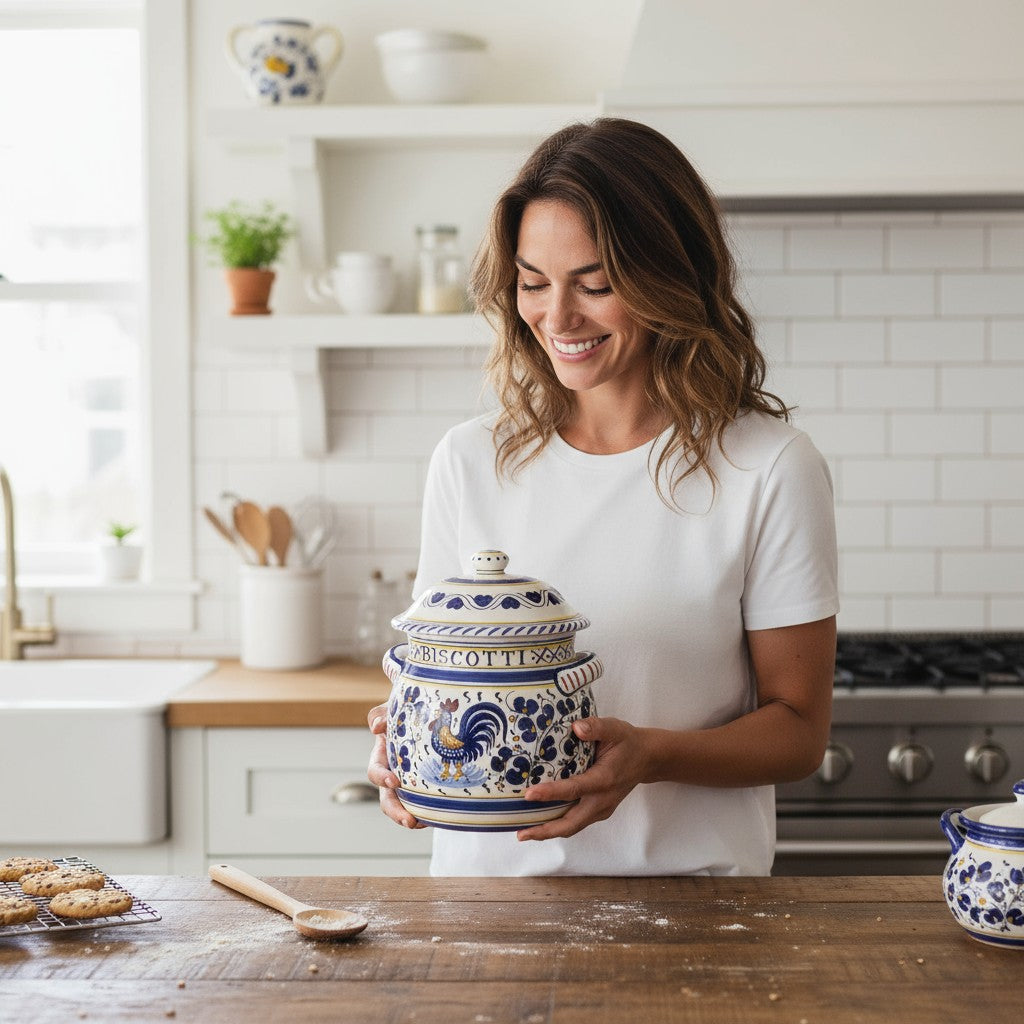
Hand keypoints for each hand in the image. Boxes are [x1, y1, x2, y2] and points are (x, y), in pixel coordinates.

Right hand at [365, 703, 425, 829]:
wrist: (429, 714)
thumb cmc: (408, 710)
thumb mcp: (394, 709)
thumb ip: (382, 713)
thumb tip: (378, 726)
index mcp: (383, 755)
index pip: (376, 770)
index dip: (382, 778)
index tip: (395, 781)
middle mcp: (393, 773)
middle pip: (387, 798)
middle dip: (395, 811)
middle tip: (408, 821)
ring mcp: (408, 783)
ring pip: (404, 805)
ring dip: (410, 817)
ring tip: (422, 824)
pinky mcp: (424, 788)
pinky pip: (423, 804)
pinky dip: (428, 813)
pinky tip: (441, 816)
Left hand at [516, 716, 647, 841]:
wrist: (647, 758)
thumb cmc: (627, 742)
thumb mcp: (614, 728)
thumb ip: (595, 727)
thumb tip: (575, 727)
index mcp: (604, 779)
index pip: (574, 790)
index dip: (550, 793)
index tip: (529, 795)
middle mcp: (602, 800)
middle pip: (571, 823)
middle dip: (545, 830)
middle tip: (521, 833)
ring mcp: (602, 809)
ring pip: (573, 827)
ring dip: (549, 832)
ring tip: (524, 832)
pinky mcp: (599, 811)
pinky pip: (576, 822)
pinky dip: (558, 825)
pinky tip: (541, 821)